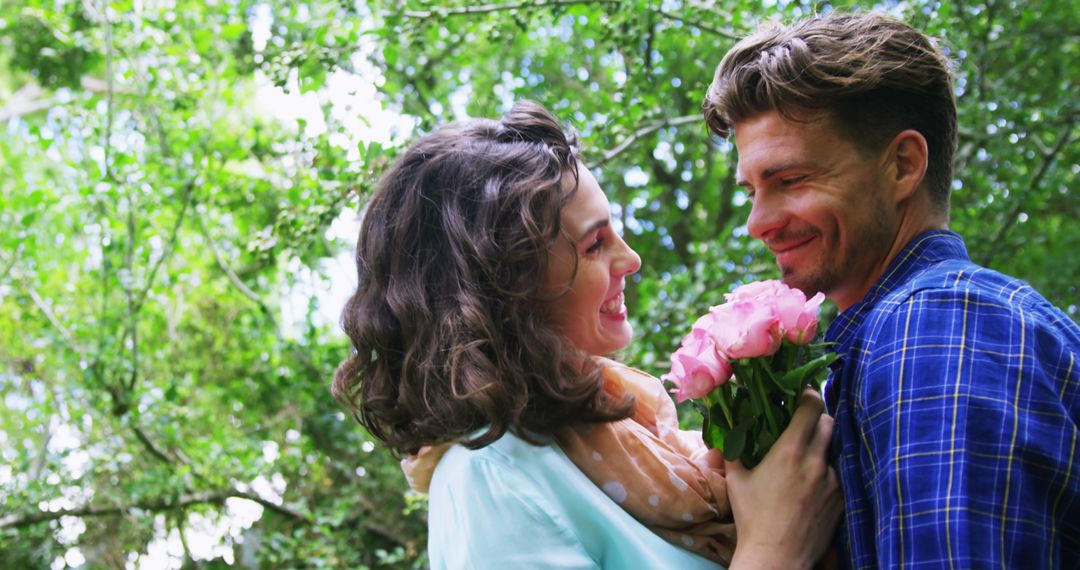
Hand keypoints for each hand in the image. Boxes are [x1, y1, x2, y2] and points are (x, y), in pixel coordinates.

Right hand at [726, 388, 842, 569]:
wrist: (778, 557)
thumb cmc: (753, 519)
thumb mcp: (736, 482)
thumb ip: (733, 453)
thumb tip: (726, 436)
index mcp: (790, 451)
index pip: (811, 408)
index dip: (808, 395)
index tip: (802, 393)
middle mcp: (816, 461)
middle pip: (829, 422)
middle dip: (818, 418)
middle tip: (804, 422)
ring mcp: (833, 481)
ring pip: (834, 450)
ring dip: (822, 447)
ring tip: (806, 457)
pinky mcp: (842, 499)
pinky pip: (838, 475)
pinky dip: (826, 473)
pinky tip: (812, 484)